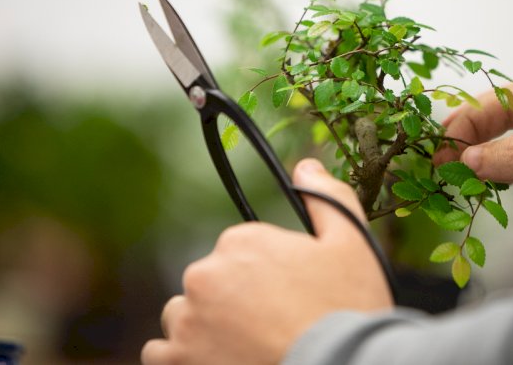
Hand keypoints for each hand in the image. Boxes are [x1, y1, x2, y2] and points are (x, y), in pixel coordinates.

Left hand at [141, 158, 392, 364]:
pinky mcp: (178, 361)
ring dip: (202, 328)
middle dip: (230, 300)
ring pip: (182, 317)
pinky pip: (160, 353)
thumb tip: (306, 167)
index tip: (283, 295)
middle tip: (267, 324)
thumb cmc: (347, 310)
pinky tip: (214, 359)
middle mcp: (206, 275)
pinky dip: (181, 357)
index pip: (237, 252)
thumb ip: (326, 198)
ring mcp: (188, 321)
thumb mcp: (352, 244)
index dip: (263, 275)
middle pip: (208, 283)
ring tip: (241, 346)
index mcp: (241, 242)